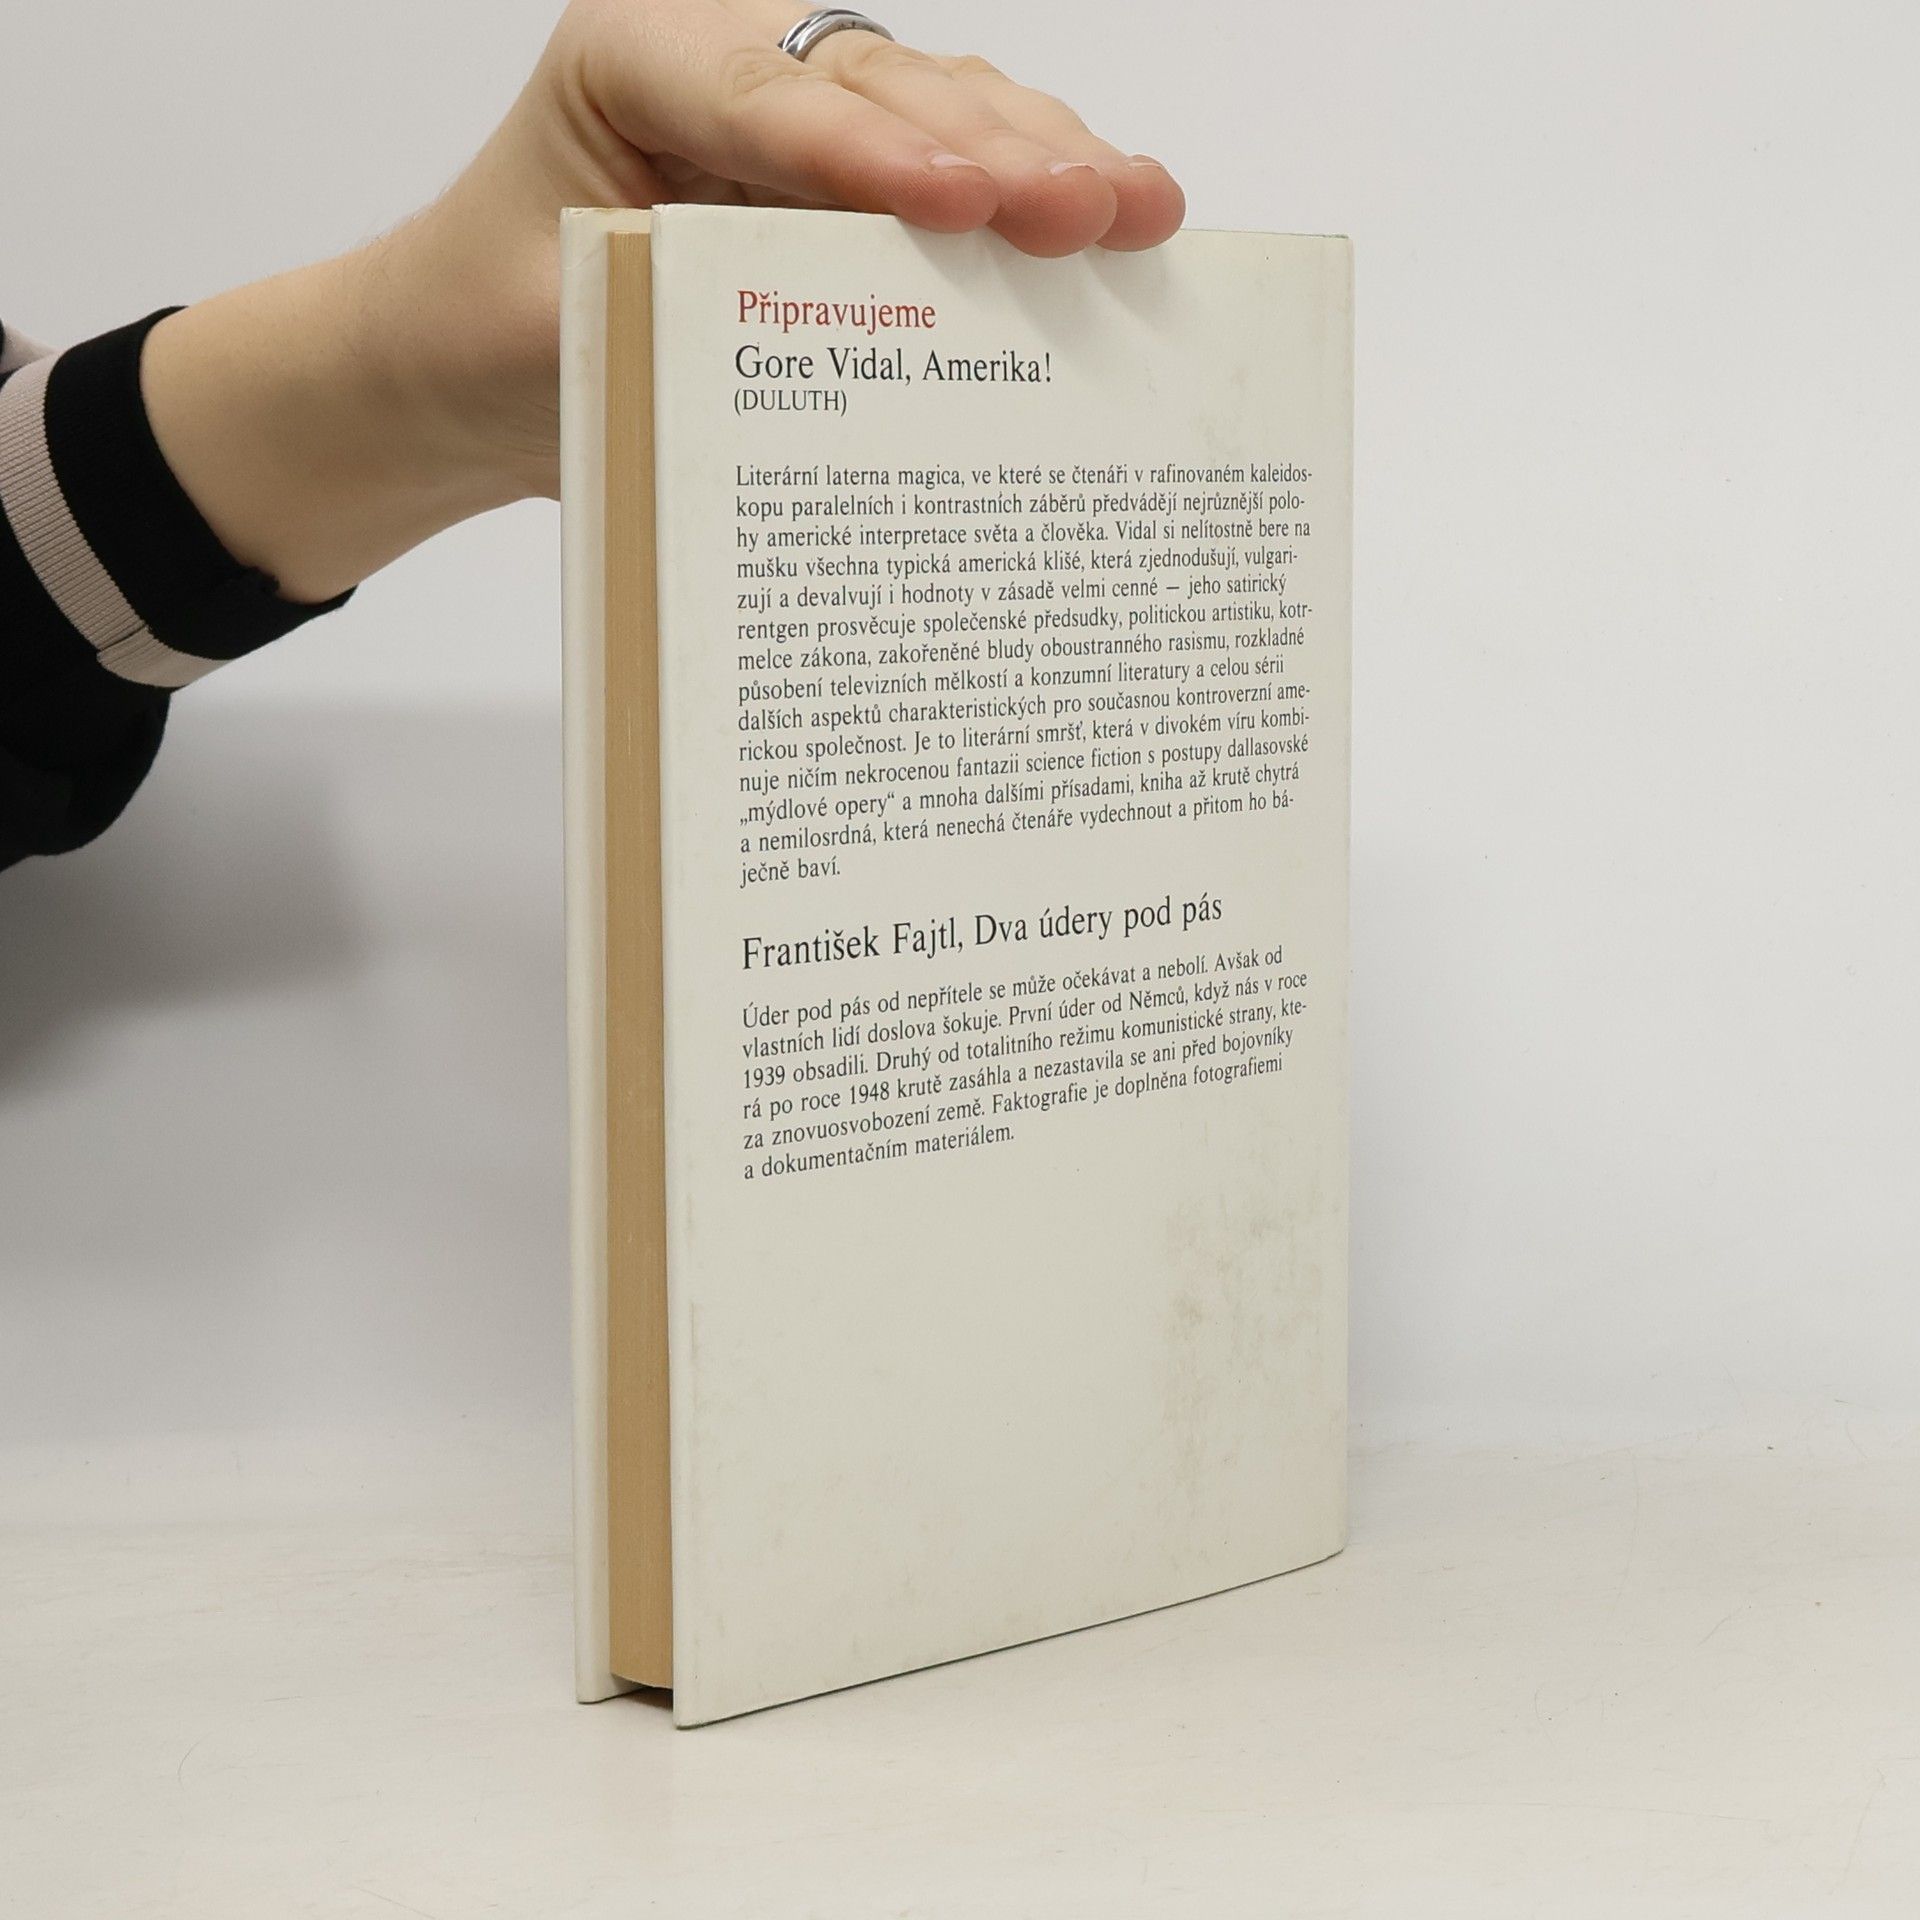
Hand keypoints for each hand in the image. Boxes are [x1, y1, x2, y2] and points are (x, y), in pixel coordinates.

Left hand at [143, 2, 1185, 601]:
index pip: (768, 106)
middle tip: (1093, 210)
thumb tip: (842, 365)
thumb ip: (683, 320)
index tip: (964, 207)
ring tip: (1138, 208)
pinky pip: (945, 166)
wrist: (458, 369)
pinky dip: (1026, 194)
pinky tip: (1112, 211)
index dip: (874, 157)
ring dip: (1043, 160)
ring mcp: (792, 113)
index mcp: (632, 61)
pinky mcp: (835, 179)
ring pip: (938, 110)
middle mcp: (723, 60)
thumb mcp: (560, 334)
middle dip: (998, 150)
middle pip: (884, 91)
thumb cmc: (486, 338)